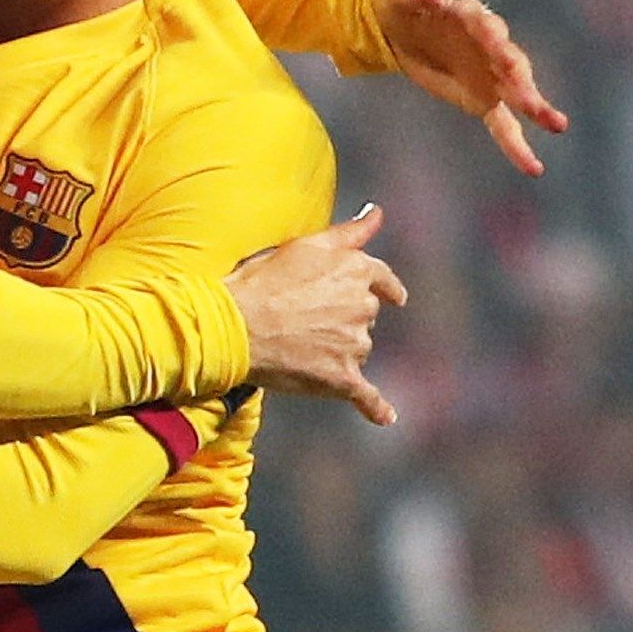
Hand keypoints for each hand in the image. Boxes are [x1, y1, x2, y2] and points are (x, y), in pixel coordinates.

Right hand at [226, 206, 408, 425]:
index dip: (386, 288)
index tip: (394, 297)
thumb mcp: (307, 245)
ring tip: (302, 347)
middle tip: (307, 319)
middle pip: (365, 317)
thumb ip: (349, 231)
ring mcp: (353, 344)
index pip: (381, 279)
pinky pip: (365, 396)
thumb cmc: (264, 280)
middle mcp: (361, 306)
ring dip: (340, 351)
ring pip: (358, 350)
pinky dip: (376, 408)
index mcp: (356, 270)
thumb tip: (378, 213)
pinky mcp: (341, 378)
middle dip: (345, 319)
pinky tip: (387, 418)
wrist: (237, 324)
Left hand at [377, 0, 568, 176]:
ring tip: (557, 125)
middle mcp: (489, 44)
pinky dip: (517, 147)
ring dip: (535, 108)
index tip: (494, 39)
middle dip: (517, 75)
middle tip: (526, 91)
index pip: (484, 24)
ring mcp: (490, 73)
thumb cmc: (405, 1)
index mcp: (470, 16)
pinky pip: (504, 125)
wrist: (406, 22)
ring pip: (517, 92)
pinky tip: (533, 168)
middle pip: (509, 60)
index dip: (489, 33)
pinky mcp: (483, 99)